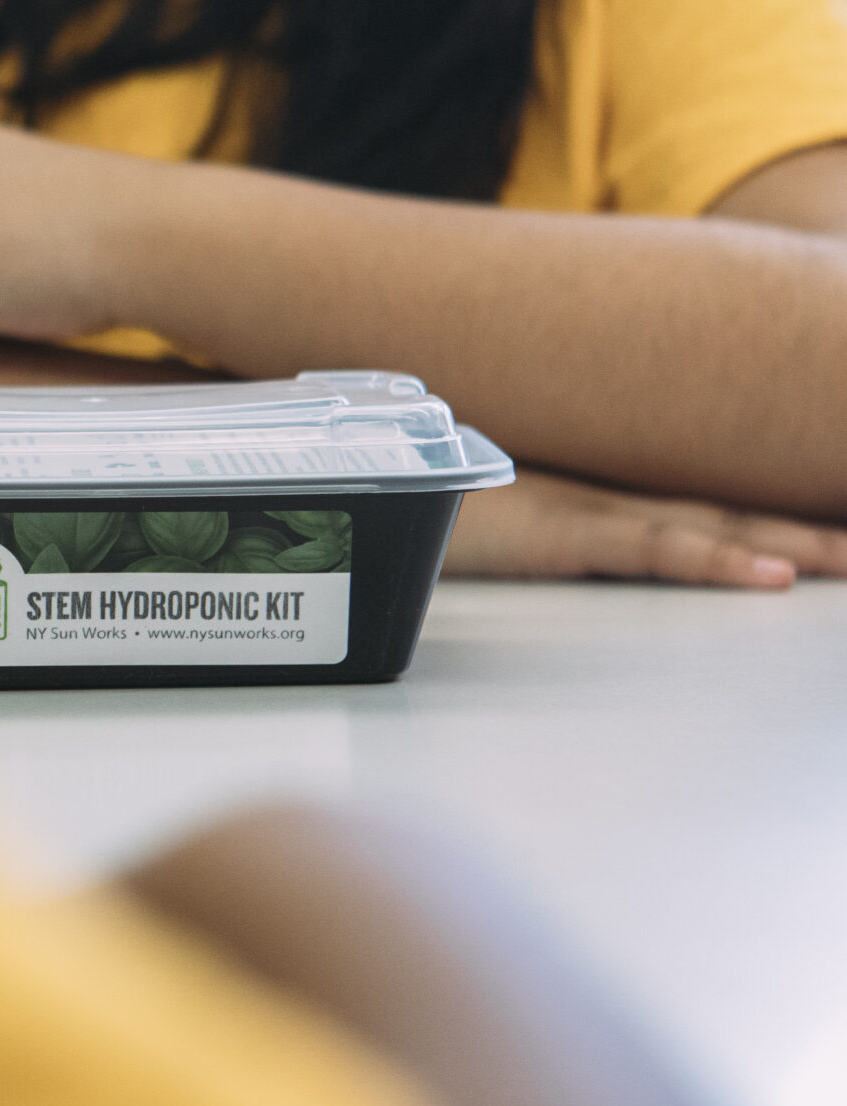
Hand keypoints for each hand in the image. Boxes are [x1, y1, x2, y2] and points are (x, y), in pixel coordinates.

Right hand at [444, 466, 846, 587]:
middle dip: (815, 521)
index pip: (716, 495)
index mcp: (605, 486)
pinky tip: (774, 575)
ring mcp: (593, 508)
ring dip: (799, 543)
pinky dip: (719, 559)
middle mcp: (613, 489)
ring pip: (720, 524)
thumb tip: (568, 525)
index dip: (784, 506)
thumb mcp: (498, 506)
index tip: (839, 523)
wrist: (366, 471)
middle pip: (738, 504)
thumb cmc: (421, 494)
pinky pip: (656, 550)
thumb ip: (546, 513)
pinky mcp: (564, 534)